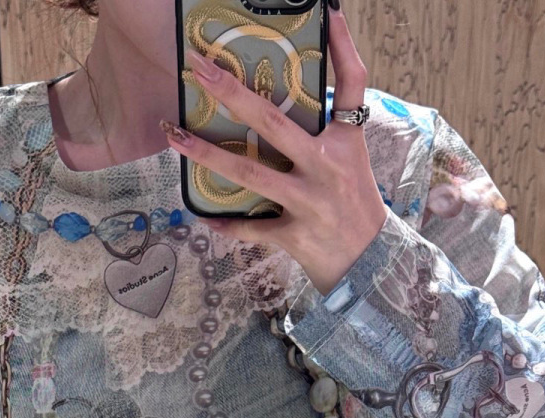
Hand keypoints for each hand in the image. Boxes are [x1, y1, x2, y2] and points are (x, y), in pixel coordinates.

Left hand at [160, 7, 388, 295]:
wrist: (371, 265)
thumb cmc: (355, 207)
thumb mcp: (351, 161)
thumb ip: (326, 131)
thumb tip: (286, 101)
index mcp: (345, 143)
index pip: (352, 85)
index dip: (343, 47)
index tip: (328, 12)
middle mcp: (326, 168)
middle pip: (274, 121)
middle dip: (232, 91)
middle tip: (199, 67)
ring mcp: (308, 202)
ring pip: (250, 173)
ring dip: (206, 155)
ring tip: (173, 135)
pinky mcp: (294, 236)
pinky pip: (252, 229)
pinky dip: (228, 225)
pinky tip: (203, 216)